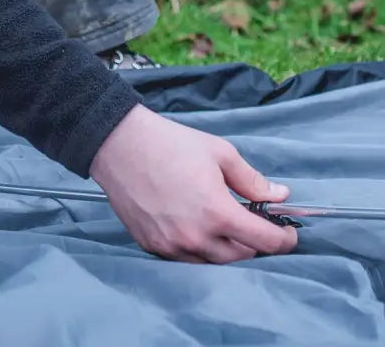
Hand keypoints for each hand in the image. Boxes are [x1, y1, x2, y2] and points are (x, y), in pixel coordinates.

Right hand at [90, 104, 298, 263]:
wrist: (118, 144)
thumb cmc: (169, 143)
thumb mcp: (219, 152)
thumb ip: (252, 180)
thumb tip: (279, 196)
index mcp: (218, 213)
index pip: (267, 243)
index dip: (285, 238)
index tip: (287, 231)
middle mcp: (197, 237)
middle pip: (242, 256)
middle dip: (253, 241)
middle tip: (250, 220)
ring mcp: (172, 245)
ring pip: (214, 261)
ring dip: (226, 247)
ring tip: (221, 223)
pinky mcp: (152, 246)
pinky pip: (186, 258)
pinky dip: (197, 247)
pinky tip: (194, 225)